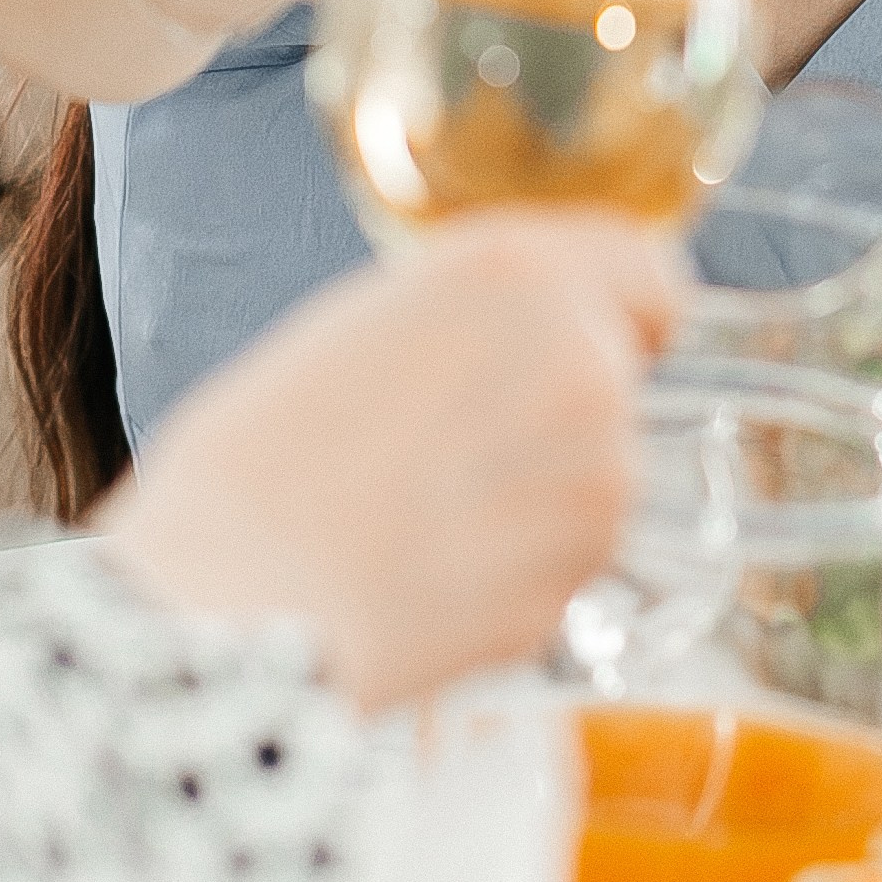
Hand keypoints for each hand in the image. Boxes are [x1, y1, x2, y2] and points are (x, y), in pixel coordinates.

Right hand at [102, 213, 685, 709]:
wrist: (234, 609)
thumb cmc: (257, 465)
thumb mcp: (355, 322)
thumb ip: (468, 310)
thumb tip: (516, 334)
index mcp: (516, 274)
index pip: (647, 273)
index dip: (614, 309)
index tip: (584, 333)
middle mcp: (581, 363)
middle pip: (616, 373)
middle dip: (554, 403)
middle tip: (450, 439)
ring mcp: (597, 478)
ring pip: (599, 469)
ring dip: (541, 488)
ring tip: (428, 511)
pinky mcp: (582, 576)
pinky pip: (570, 554)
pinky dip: (521, 563)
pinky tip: (434, 568)